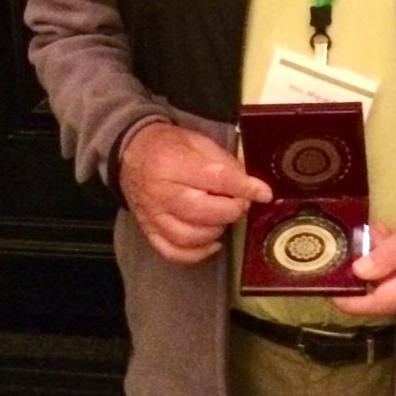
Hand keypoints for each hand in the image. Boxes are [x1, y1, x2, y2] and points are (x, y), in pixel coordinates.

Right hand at [118, 123, 271, 263]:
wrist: (131, 152)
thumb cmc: (169, 144)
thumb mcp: (198, 141)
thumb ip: (223, 162)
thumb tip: (249, 185)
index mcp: (172, 163)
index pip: (214, 179)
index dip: (243, 187)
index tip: (264, 193)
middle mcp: (159, 193)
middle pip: (201, 212)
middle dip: (230, 210)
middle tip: (241, 203)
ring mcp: (151, 216)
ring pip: (189, 236)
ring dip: (216, 231)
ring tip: (224, 217)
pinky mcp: (147, 231)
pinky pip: (173, 252)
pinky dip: (196, 253)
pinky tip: (212, 242)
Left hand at [333, 198, 395, 316]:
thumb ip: (393, 250)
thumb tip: (361, 272)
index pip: (380, 303)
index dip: (352, 300)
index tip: (328, 289)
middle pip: (385, 291)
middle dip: (368, 266)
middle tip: (366, 234)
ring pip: (395, 284)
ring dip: (382, 261)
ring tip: (381, 231)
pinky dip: (395, 263)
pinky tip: (394, 240)